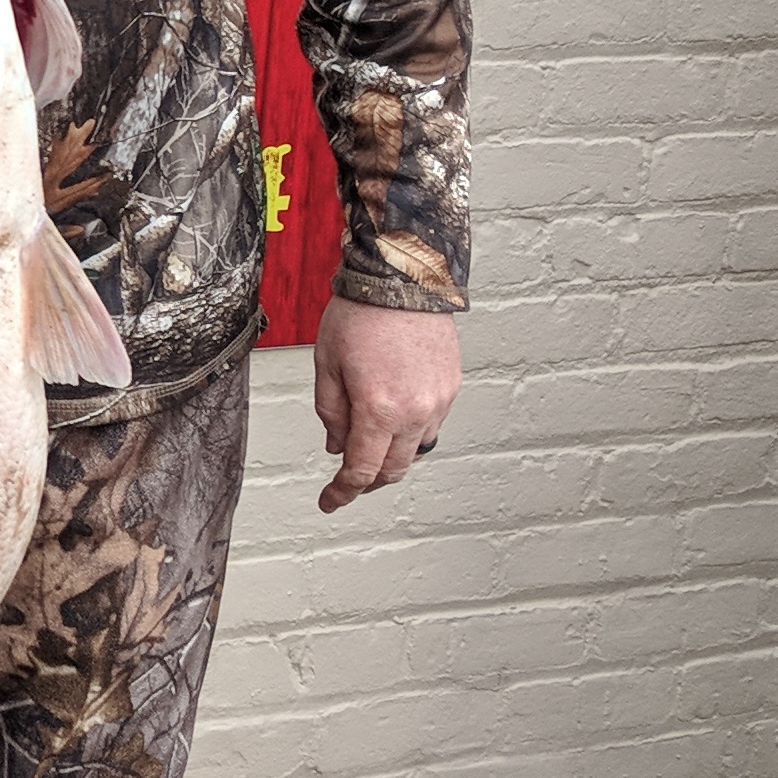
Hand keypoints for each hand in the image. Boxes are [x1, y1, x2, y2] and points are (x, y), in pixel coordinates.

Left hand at [312, 299, 459, 512]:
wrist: (402, 276)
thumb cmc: (361, 313)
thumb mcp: (326, 365)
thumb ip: (331, 413)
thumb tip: (336, 446)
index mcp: (379, 408)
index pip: (361, 470)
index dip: (342, 492)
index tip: (330, 501)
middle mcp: (415, 410)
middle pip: (393, 469)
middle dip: (368, 481)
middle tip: (347, 480)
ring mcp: (438, 400)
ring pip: (415, 450)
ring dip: (391, 456)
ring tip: (369, 445)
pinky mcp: (451, 386)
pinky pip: (431, 424)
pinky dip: (410, 432)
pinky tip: (392, 418)